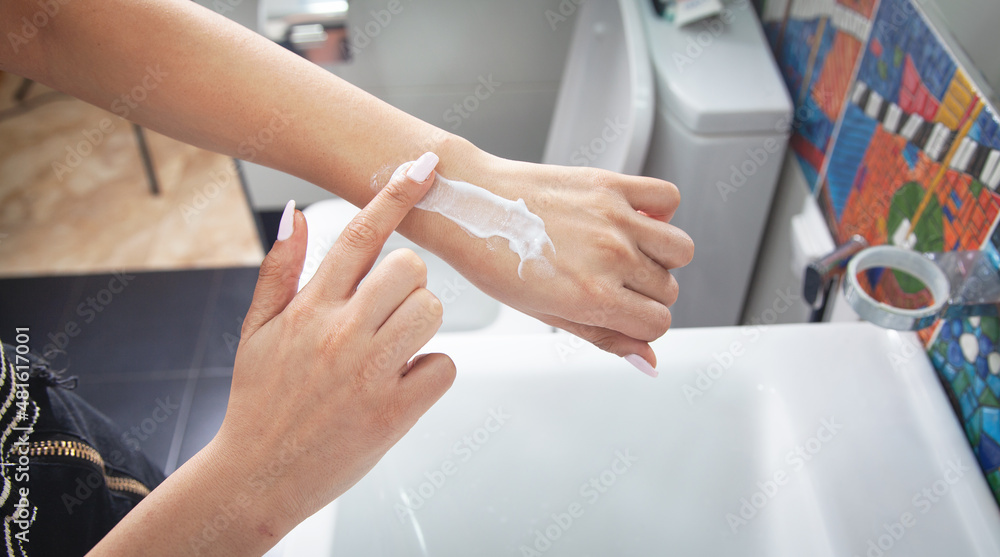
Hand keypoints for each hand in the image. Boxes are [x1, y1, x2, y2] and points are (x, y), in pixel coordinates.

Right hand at [209, 155, 455, 546]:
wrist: (256, 476)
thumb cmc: (259, 400)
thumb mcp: (255, 331)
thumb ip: (279, 270)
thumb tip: (296, 213)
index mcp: (309, 308)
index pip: (360, 235)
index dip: (396, 193)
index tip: (425, 165)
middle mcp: (340, 333)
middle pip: (410, 268)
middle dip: (408, 283)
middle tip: (389, 310)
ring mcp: (369, 372)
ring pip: (430, 311)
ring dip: (420, 325)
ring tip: (393, 349)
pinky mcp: (393, 412)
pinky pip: (442, 367)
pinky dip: (430, 374)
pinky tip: (401, 386)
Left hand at [415, 151, 693, 369]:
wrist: (469, 206)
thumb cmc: (495, 260)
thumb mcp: (546, 314)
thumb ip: (604, 336)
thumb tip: (646, 361)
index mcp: (593, 295)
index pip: (657, 324)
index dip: (641, 325)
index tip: (623, 315)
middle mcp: (610, 256)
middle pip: (668, 290)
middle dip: (646, 294)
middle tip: (612, 283)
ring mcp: (614, 218)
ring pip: (681, 249)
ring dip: (661, 257)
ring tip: (628, 254)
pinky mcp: (610, 184)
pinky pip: (668, 196)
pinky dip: (660, 209)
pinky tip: (632, 219)